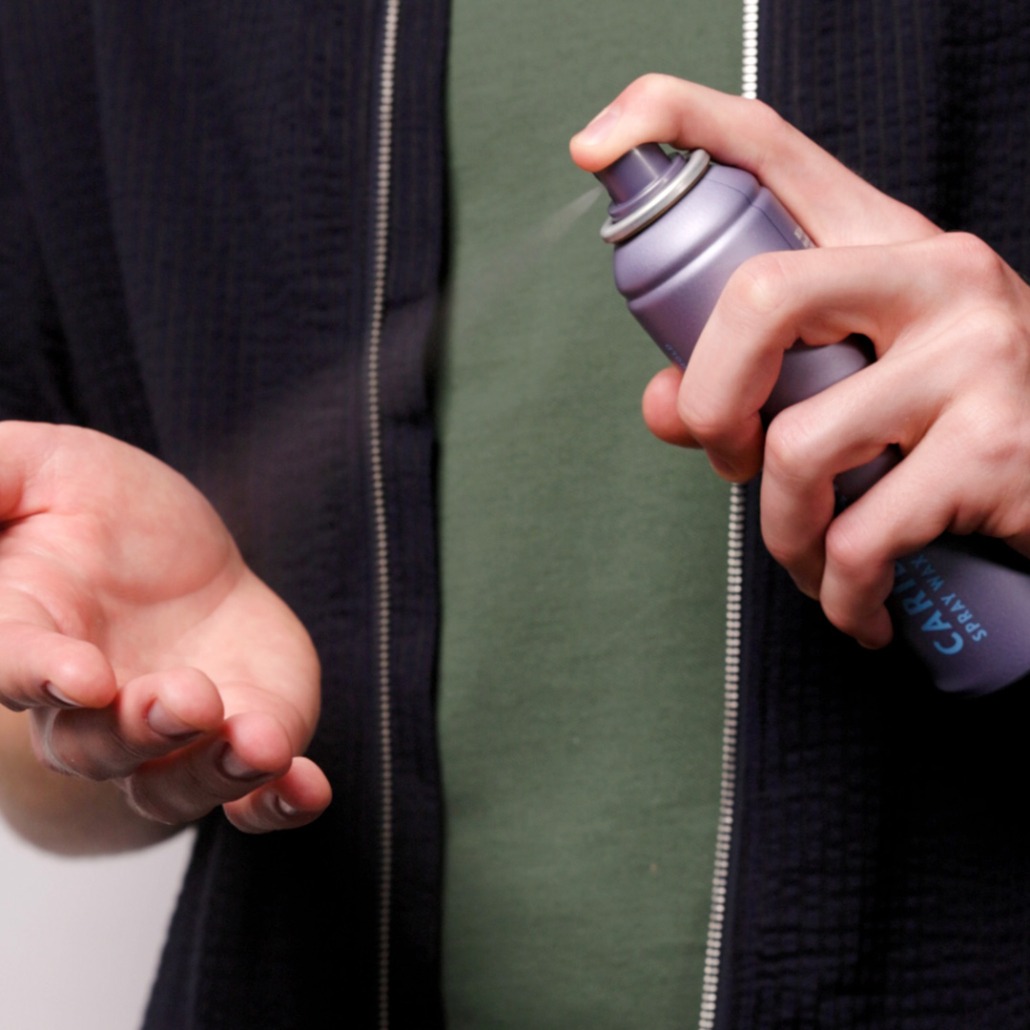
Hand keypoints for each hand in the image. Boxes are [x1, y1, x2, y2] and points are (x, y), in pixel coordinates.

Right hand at [0, 421, 329, 842]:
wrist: (181, 548)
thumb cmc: (93, 505)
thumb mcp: (39, 468)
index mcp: (27, 634)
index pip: (17, 666)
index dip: (42, 676)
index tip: (80, 676)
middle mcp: (87, 707)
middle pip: (94, 747)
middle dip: (140, 730)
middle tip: (187, 697)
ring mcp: (165, 735)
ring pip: (169, 784)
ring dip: (210, 772)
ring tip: (256, 743)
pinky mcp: (236, 737)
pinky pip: (249, 795)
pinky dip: (276, 802)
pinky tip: (307, 787)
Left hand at [571, 75, 1029, 647]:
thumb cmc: (955, 423)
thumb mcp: (859, 378)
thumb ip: (756, 382)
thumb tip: (664, 406)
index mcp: (884, 241)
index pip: (769, 144)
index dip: (671, 122)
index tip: (592, 145)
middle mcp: (936, 273)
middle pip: (759, 296)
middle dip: (712, 405)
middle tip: (732, 461)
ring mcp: (976, 351)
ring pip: (800, 446)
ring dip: (782, 534)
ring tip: (810, 557)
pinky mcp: (997, 445)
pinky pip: (860, 537)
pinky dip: (839, 594)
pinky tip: (858, 608)